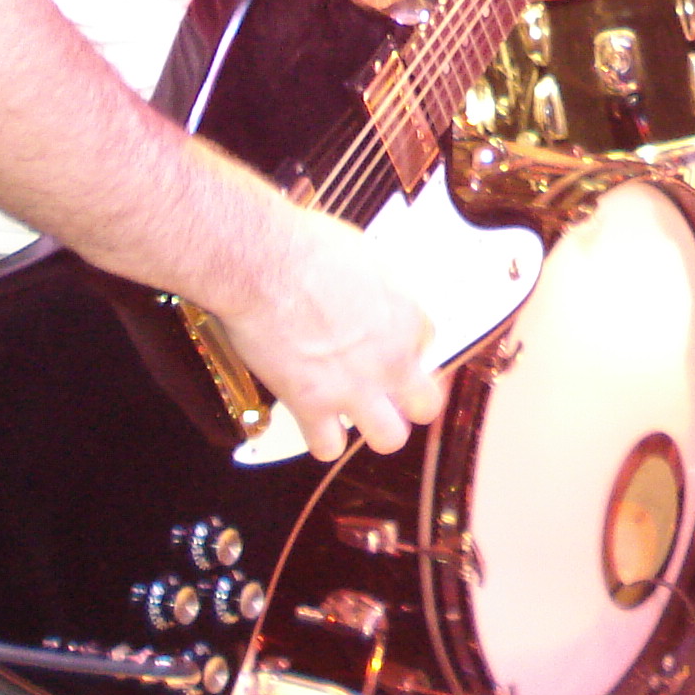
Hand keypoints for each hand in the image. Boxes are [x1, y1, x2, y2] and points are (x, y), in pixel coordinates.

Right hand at [216, 205, 446, 461]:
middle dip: (412, 403)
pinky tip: (313, 421)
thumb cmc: (308, 247)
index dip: (410, 350)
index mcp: (407, 318)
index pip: (431, 348)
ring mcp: (353, 387)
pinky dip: (320, 438)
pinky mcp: (311, 405)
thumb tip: (375, 297)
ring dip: (375, 428)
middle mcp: (389, 359)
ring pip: (389, 438)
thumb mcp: (368, 256)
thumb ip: (381, 291)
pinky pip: (327, 447)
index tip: (397, 349)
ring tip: (358, 415)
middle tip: (393, 394)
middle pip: (426, 405)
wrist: (263, 264)